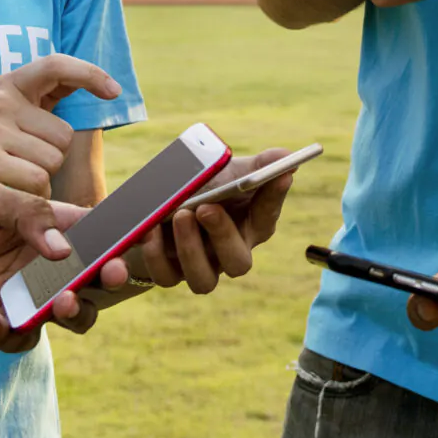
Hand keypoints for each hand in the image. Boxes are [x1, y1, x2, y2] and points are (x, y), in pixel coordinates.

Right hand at [0, 53, 120, 212]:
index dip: (89, 74)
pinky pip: (39, 184)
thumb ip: (43, 104)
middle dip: (52, 156)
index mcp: (7, 85)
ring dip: (42, 179)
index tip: (114, 91)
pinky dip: (31, 196)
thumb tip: (105, 87)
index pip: (56, 65)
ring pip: (53, 162)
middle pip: (64, 134)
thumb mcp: (8, 119)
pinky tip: (6, 191)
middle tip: (18, 162)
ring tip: (10, 176)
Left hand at [0, 180, 130, 351]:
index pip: (97, 233)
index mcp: (50, 231)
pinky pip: (23, 338)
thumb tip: (63, 248)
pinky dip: (9, 331)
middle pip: (97, 278)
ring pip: (75, 314)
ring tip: (59, 302)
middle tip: (110, 272)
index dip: (120, 236)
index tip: (134, 237)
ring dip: (76, 310)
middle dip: (112, 277)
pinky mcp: (5, 330)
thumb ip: (28, 212)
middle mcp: (47, 268)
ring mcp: (30, 301)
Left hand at [130, 148, 300, 294]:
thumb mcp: (229, 170)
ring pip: (203, 281)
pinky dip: (156, 255)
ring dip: (190, 249)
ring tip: (180, 214)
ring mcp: (201, 266)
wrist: (165, 201)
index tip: (279, 175)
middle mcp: (229, 252)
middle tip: (206, 208)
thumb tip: (286, 155)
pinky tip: (151, 228)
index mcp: (250, 226)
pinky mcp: (171, 272)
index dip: (274, 198)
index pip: (268, 216)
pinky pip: (166, 277)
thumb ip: (257, 165)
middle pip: (238, 263)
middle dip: (223, 236)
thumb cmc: (207, 185)